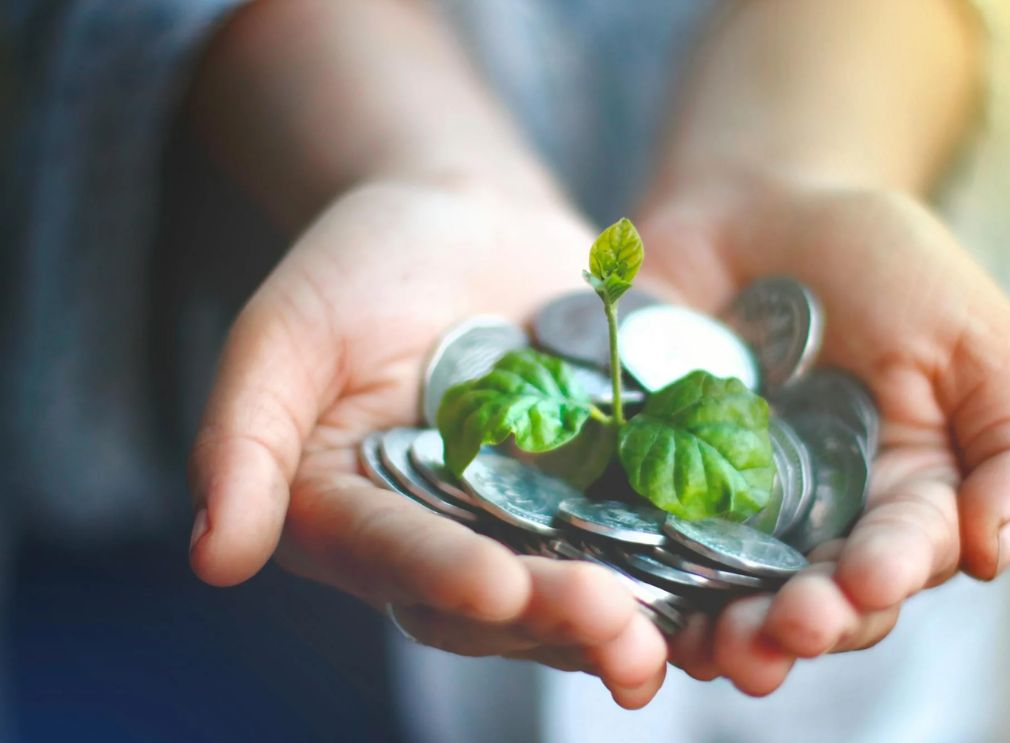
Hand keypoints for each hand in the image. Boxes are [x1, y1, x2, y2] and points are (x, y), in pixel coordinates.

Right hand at [188, 181, 668, 707]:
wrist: (463, 218)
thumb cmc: (356, 266)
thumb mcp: (286, 332)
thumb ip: (243, 437)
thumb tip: (214, 558)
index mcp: (356, 521)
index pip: (395, 559)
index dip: (443, 576)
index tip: (494, 586)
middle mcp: (443, 544)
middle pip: (496, 602)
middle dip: (555, 618)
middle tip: (616, 628)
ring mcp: (530, 528)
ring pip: (574, 594)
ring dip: (624, 624)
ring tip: (669, 639)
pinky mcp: (603, 498)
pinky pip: (642, 544)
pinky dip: (681, 574)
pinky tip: (728, 591)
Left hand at [636, 174, 1009, 693]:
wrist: (760, 206)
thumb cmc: (884, 266)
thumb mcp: (976, 339)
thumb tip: (996, 549)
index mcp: (906, 503)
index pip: (903, 558)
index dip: (887, 574)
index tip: (868, 577)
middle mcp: (822, 529)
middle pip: (819, 602)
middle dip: (808, 622)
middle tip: (789, 626)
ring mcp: (734, 516)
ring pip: (733, 598)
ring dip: (731, 632)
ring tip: (723, 644)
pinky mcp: (654, 491)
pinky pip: (646, 550)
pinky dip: (645, 586)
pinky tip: (640, 608)